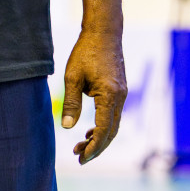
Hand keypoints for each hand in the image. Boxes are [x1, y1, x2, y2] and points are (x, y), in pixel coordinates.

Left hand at [61, 29, 127, 164]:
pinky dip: (103, 126)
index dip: (93, 147)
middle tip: (79, 157)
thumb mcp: (72, 77)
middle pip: (111, 132)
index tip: (80, 157)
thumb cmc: (85, 52)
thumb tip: (67, 127)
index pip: (103, 130)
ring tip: (81, 146)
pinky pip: (113, 115)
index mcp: (109, 96)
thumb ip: (71, 103)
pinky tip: (89, 130)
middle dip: (96, 147)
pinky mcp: (120, 91)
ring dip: (99, 137)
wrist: (104, 32)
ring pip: (113, 124)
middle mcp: (120, 98)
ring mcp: (122, 94)